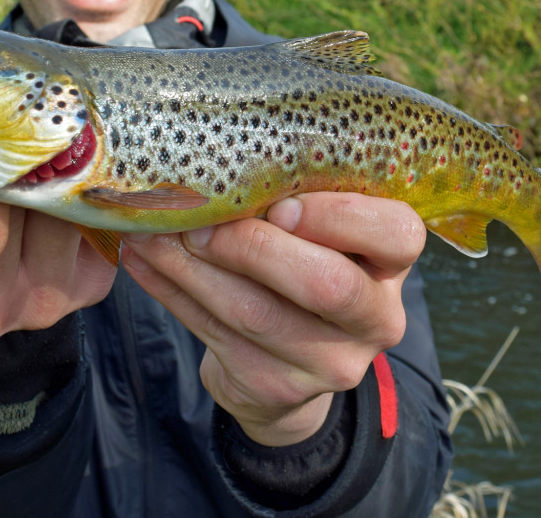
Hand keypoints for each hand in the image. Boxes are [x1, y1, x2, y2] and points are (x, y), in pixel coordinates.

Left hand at [119, 193, 425, 445]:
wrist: (292, 356)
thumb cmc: (303, 258)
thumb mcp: (319, 226)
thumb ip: (293, 194)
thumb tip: (215, 153)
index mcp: (393, 260)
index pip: (396, 233)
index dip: (337, 216)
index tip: (278, 204)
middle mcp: (376, 317)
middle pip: (324, 283)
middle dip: (251, 247)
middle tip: (199, 221)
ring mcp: (331, 362)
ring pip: (256, 314)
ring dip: (191, 267)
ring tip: (150, 232)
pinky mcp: (278, 387)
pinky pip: (216, 335)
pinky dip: (172, 292)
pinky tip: (144, 261)